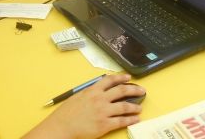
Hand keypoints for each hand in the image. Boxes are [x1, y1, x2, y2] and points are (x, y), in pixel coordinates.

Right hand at [23, 74, 143, 138]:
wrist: (62, 126)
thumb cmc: (67, 113)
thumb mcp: (79, 96)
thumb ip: (91, 92)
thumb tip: (101, 91)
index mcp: (93, 90)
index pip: (110, 80)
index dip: (121, 77)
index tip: (129, 77)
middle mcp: (100, 98)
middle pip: (121, 90)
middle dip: (134, 89)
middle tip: (142, 90)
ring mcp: (103, 111)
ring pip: (124, 106)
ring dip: (135, 106)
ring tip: (140, 108)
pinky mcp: (104, 124)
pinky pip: (121, 121)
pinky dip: (130, 119)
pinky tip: (136, 119)